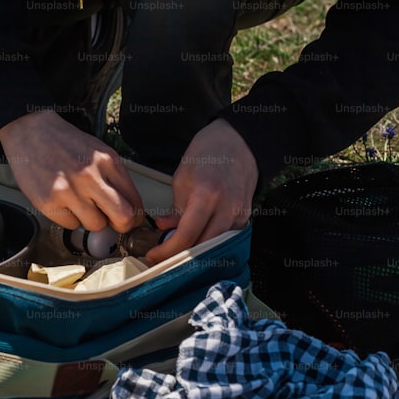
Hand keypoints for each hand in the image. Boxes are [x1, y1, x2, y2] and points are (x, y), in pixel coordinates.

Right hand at [0, 111, 144, 231]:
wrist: (29, 131)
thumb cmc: (63, 142)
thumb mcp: (96, 151)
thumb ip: (113, 177)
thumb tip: (128, 207)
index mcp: (107, 161)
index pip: (134, 201)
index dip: (134, 216)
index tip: (130, 220)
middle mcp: (90, 176)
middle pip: (122, 217)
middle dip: (120, 226)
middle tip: (113, 223)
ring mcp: (68, 190)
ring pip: (96, 225)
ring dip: (90, 219)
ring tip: (79, 203)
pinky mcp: (48, 202)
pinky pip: (70, 225)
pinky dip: (68, 218)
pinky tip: (62, 201)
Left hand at [146, 119, 257, 263]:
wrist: (237, 141)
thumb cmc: (207, 154)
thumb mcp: (182, 178)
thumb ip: (175, 209)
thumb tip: (165, 229)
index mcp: (206, 195)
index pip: (186, 236)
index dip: (167, 251)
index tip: (153, 256)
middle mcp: (227, 208)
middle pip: (202, 247)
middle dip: (179, 256)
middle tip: (161, 257)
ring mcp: (239, 213)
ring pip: (214, 246)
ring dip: (194, 251)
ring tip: (176, 248)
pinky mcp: (245, 217)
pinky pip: (225, 238)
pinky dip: (209, 241)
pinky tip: (196, 238)